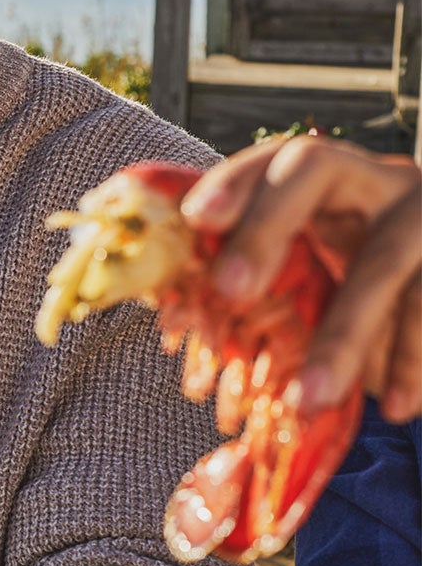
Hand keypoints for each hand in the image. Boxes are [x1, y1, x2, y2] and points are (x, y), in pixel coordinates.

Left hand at [180, 136, 421, 424]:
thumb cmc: (360, 285)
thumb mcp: (312, 274)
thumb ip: (254, 279)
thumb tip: (169, 310)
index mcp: (328, 177)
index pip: (274, 158)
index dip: (235, 181)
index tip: (197, 218)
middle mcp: (376, 180)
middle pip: (318, 171)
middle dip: (267, 226)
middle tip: (230, 288)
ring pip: (384, 260)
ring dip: (345, 335)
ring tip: (311, 399)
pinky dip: (413, 363)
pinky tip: (397, 407)